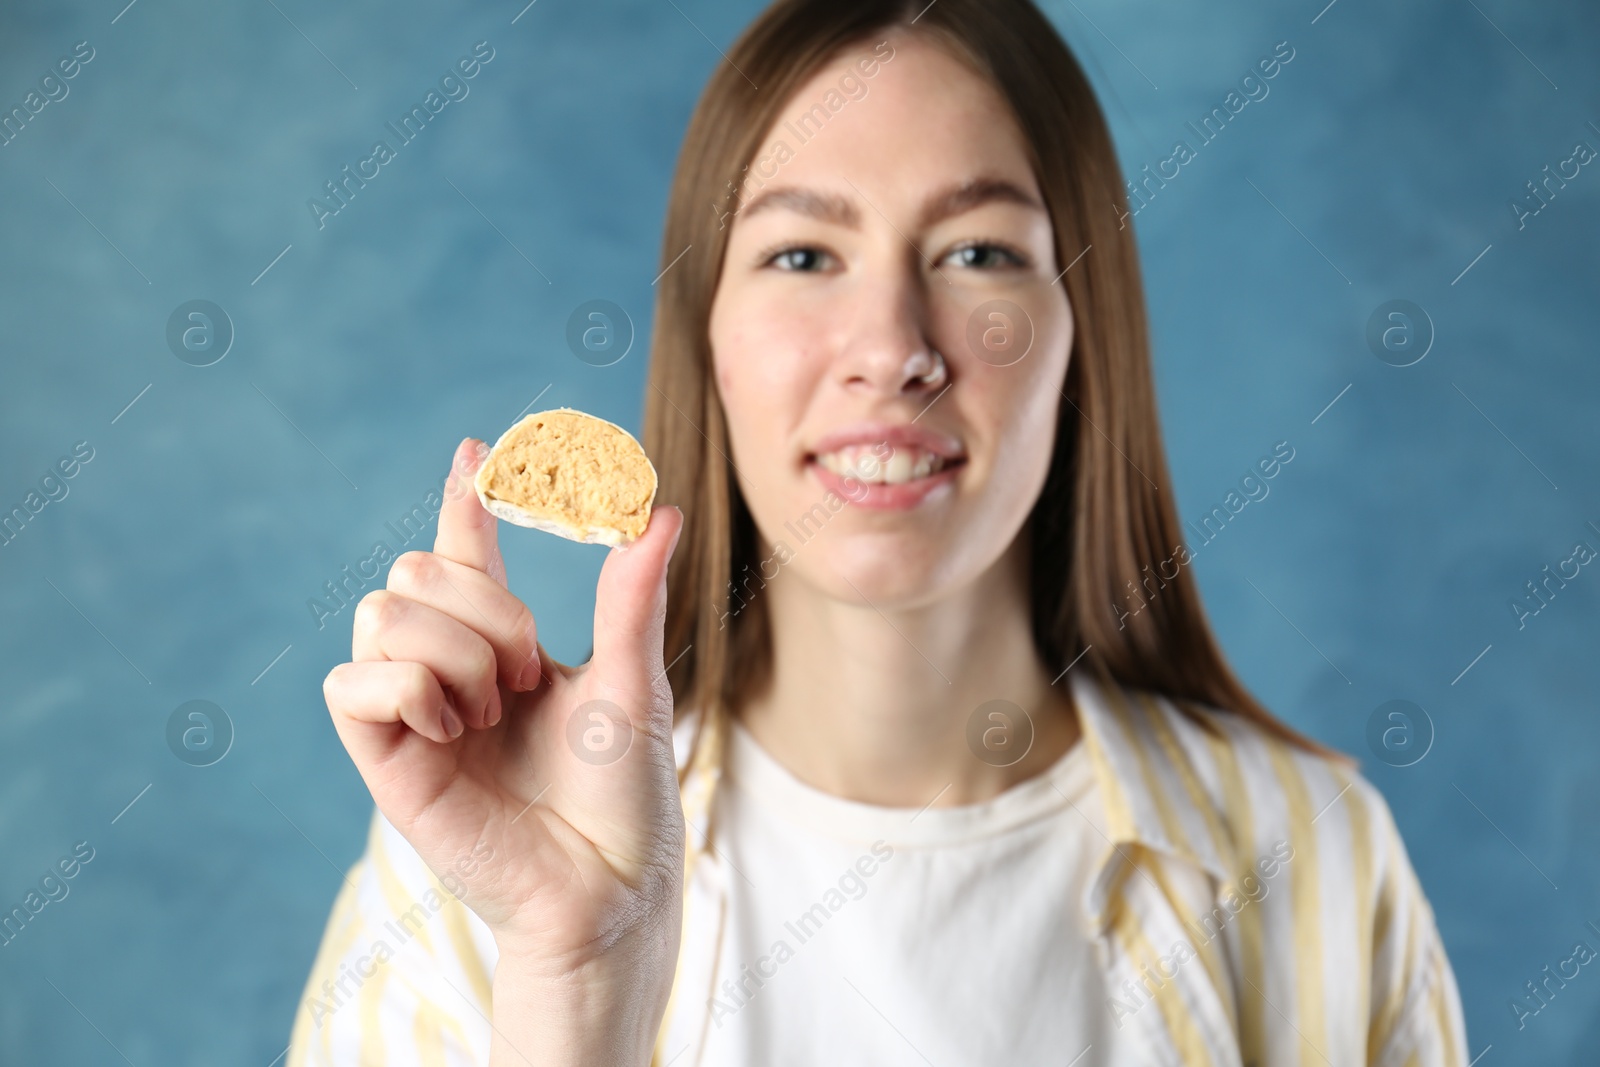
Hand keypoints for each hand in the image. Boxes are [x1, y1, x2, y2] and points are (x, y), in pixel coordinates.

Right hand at [322, 437, 685, 1062]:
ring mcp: (415, 712)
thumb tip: (661, 511)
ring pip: (382, 612)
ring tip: (494, 710)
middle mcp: (452, 670)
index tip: (479, 453)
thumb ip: (631, 596)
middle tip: (528, 673)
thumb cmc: (625, 795)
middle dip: (482, 603)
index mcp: (506, 646)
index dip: (464, 501)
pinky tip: (455, 726)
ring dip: (454, 648)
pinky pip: (349, 684)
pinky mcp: (386, 761)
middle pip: (414, 570)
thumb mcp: (633, 682)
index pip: (466, 555)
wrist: (609, 885)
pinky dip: (406, 686)